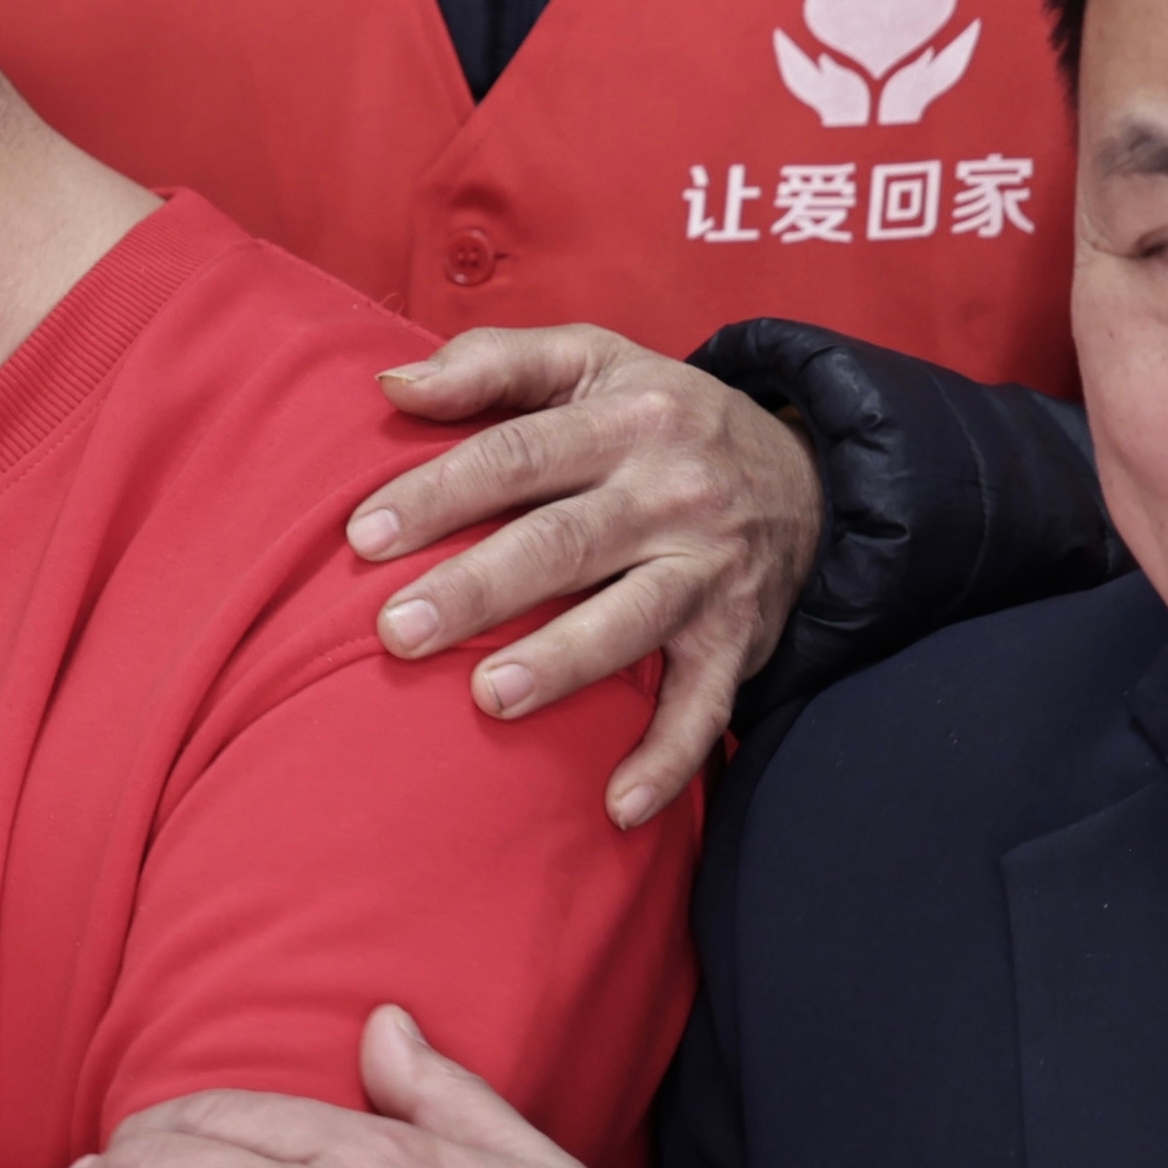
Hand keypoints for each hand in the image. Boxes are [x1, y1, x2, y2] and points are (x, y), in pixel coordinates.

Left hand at [350, 327, 821, 829]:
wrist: (804, 476)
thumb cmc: (654, 418)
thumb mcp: (590, 359)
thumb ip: (490, 362)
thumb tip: (390, 380)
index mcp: (626, 417)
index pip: (518, 454)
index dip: (440, 493)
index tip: (362, 536)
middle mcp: (672, 492)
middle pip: (564, 542)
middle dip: (479, 588)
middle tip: (397, 630)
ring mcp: (707, 570)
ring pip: (632, 620)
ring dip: (562, 662)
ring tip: (489, 698)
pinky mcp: (736, 638)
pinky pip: (705, 706)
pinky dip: (668, 760)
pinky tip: (616, 808)